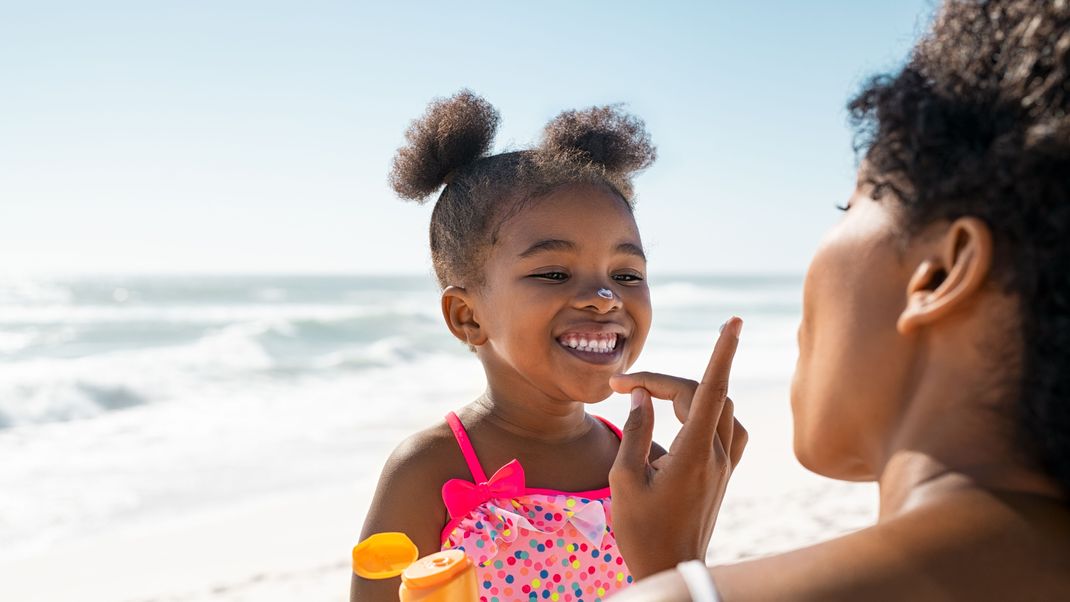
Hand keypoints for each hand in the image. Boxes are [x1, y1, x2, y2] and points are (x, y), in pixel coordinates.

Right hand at [607, 317, 746, 579]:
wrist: (671, 568)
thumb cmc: (641, 530)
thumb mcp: (624, 480)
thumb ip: (634, 432)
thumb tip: (642, 396)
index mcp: (692, 455)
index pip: (711, 390)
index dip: (722, 352)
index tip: (733, 321)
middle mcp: (716, 456)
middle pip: (704, 395)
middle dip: (666, 381)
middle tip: (625, 387)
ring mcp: (724, 465)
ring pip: (721, 408)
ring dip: (691, 393)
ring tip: (655, 399)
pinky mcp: (724, 474)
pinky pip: (729, 429)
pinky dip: (710, 412)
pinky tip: (687, 417)